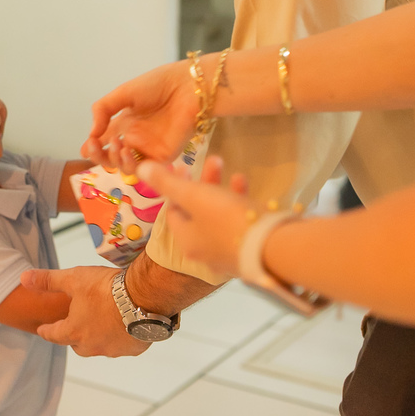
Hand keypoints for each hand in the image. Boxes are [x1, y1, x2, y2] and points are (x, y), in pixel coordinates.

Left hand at [20, 266, 149, 356]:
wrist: (144, 297)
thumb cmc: (106, 288)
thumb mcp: (73, 279)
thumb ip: (48, 280)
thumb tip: (24, 277)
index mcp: (75, 331)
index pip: (54, 335)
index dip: (47, 331)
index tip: (42, 330)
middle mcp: (93, 345)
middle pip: (77, 345)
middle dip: (73, 336)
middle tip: (72, 326)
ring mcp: (114, 349)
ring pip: (100, 346)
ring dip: (98, 336)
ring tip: (100, 322)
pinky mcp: (134, 348)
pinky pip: (123, 346)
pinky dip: (120, 337)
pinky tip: (123, 325)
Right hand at [82, 60, 199, 172]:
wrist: (187, 86)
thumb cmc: (158, 85)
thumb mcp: (123, 93)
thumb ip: (103, 110)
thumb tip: (91, 134)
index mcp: (125, 123)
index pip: (104, 141)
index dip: (92, 148)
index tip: (85, 148)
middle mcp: (135, 138)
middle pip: (111, 157)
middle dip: (98, 156)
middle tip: (93, 147)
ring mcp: (148, 148)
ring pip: (124, 166)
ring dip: (114, 159)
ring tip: (116, 143)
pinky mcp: (163, 156)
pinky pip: (144, 168)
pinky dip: (130, 163)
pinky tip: (127, 149)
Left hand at [139, 156, 250, 278]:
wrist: (274, 249)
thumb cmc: (227, 220)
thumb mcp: (194, 195)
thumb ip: (166, 182)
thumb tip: (140, 169)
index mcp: (186, 239)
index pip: (174, 209)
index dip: (176, 185)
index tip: (185, 166)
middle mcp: (203, 251)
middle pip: (198, 211)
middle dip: (204, 182)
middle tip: (214, 160)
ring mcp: (228, 254)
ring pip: (220, 216)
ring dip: (223, 190)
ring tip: (231, 170)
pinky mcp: (250, 253)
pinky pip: (239, 225)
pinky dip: (240, 204)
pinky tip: (246, 186)